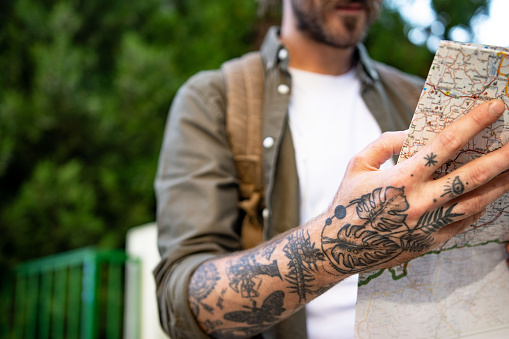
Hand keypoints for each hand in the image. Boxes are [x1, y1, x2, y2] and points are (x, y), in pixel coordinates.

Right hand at [321, 100, 508, 272]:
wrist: (340, 248)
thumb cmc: (346, 202)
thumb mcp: (357, 165)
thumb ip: (385, 143)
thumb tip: (413, 132)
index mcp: (401, 178)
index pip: (444, 145)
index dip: (472, 124)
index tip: (494, 107)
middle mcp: (419, 202)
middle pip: (470, 176)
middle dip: (501, 157)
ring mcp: (428, 225)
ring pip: (475, 201)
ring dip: (500, 184)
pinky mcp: (431, 242)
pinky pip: (464, 222)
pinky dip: (480, 206)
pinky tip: (491, 194)